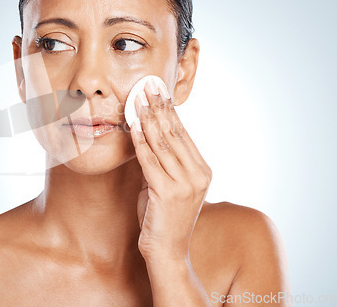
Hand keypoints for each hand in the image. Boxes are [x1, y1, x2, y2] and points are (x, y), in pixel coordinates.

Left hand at [130, 77, 211, 262]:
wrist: (168, 251)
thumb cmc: (164, 216)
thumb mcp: (168, 184)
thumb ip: (163, 161)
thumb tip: (148, 133)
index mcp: (203, 171)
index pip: (183, 134)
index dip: (169, 111)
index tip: (159, 92)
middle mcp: (198, 175)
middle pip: (174, 133)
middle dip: (159, 107)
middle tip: (148, 86)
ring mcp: (185, 184)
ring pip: (163, 143)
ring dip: (148, 118)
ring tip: (138, 99)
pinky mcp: (167, 193)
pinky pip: (150, 160)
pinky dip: (140, 141)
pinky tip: (133, 125)